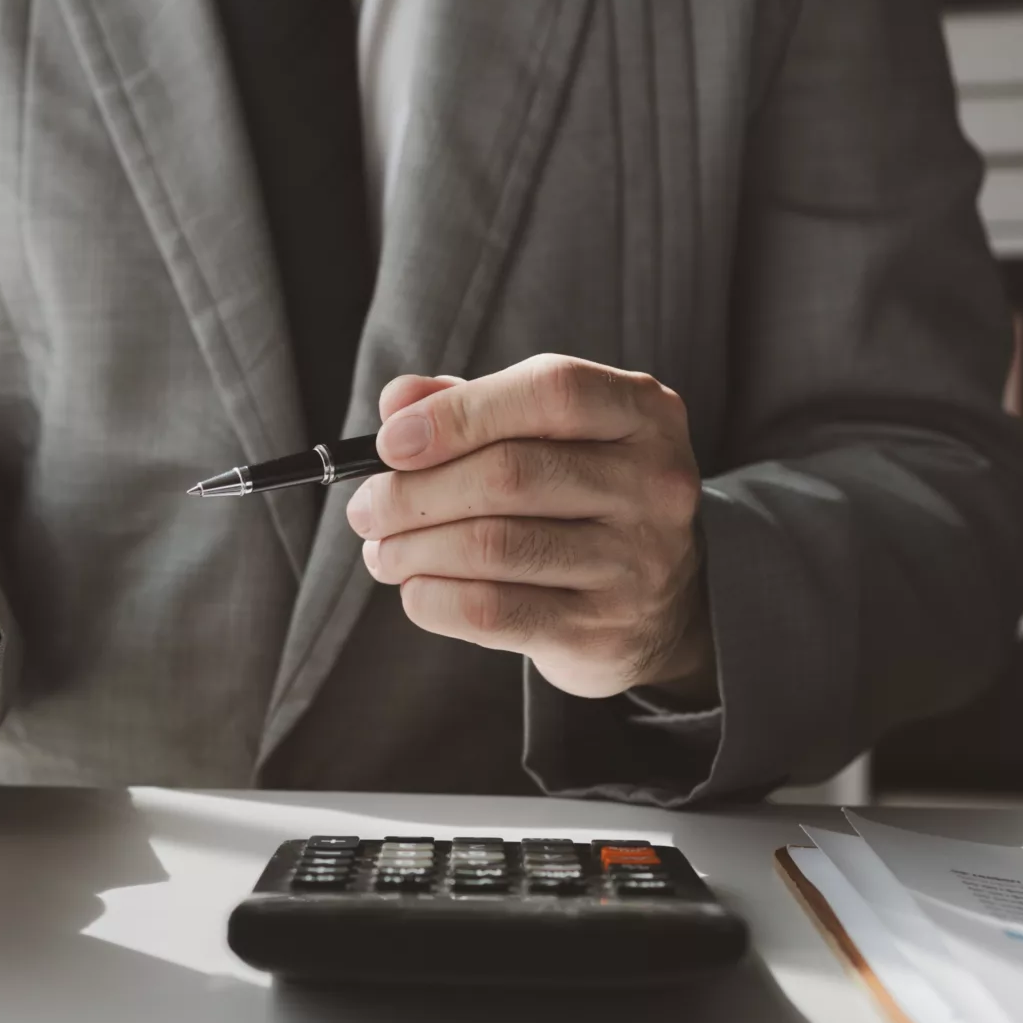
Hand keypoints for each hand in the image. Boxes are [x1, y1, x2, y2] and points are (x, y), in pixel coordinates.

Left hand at [345, 355, 712, 701]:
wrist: (656, 612)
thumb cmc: (579, 502)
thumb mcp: (546, 438)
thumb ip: (472, 406)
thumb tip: (397, 402)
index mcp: (642, 413)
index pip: (550, 392)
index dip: (458, 413)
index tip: (391, 443)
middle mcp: (654, 483)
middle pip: (508, 474)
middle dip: (413, 493)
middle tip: (366, 509)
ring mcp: (637, 562)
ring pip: (492, 545)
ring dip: (412, 548)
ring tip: (381, 550)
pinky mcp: (602, 631)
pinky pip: (491, 611)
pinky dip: (431, 599)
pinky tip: (414, 589)